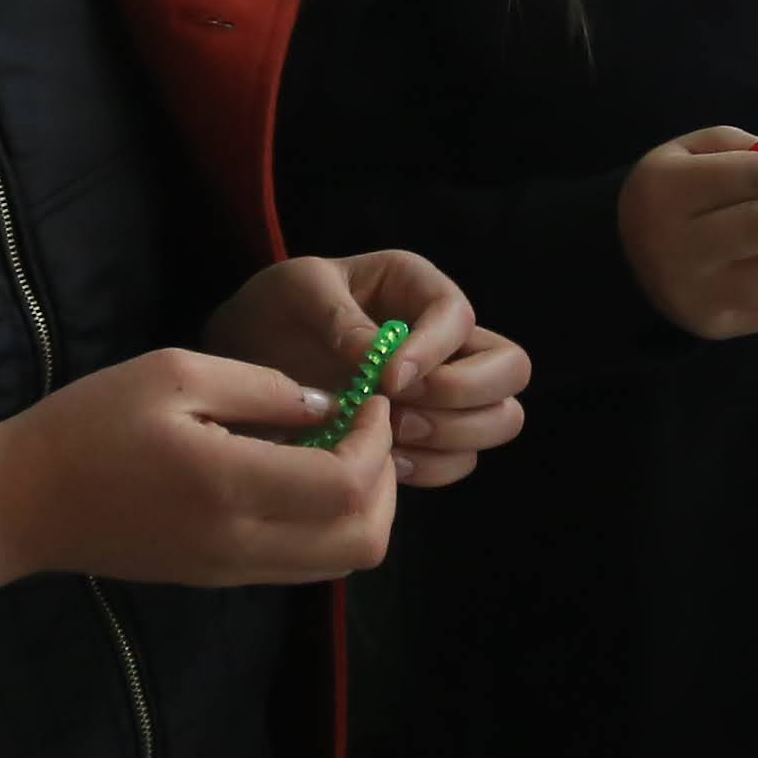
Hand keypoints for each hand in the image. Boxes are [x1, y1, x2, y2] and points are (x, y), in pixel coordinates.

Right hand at [0, 348, 392, 633]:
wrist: (20, 505)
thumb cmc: (87, 424)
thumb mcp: (174, 373)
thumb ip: (262, 386)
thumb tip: (329, 403)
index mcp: (229, 487)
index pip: (347, 487)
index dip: (377, 441)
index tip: (368, 398)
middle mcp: (241, 544)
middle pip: (364, 540)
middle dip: (385, 480)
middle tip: (366, 427)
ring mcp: (233, 571)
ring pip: (343, 561)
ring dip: (363, 506)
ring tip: (339, 449)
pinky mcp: (222, 579)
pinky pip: (306, 564)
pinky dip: (329, 525)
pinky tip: (302, 477)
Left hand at [210, 250, 532, 486]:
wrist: (248, 357)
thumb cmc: (274, 309)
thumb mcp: (295, 290)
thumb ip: (337, 315)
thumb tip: (378, 355)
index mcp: (418, 289)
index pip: (459, 316)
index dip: (434, 351)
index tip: (387, 380)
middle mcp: (446, 340)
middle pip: (510, 369)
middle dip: (464, 396)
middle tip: (402, 411)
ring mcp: (444, 391)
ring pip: (500, 418)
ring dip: (453, 436)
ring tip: (391, 437)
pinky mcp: (429, 436)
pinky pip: (462, 460)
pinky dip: (433, 468)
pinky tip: (385, 462)